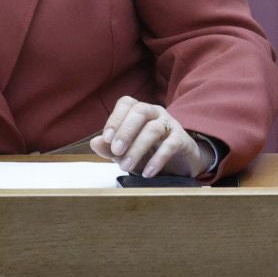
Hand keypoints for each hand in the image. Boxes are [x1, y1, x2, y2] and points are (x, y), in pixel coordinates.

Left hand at [89, 97, 211, 178]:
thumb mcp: (126, 152)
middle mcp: (155, 112)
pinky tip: (148, 172)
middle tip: (116, 151)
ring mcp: (170, 124)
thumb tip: (95, 142)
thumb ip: (109, 148)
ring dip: (137, 148)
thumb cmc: (149, 153)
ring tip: (126, 167)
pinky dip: (157, 159)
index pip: (126, 103)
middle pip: (140, 111)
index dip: (115, 119)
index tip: (107, 138)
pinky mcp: (182, 139)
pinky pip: (170, 144)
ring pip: (153, 129)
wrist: (180, 164)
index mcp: (139, 111)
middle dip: (125, 131)